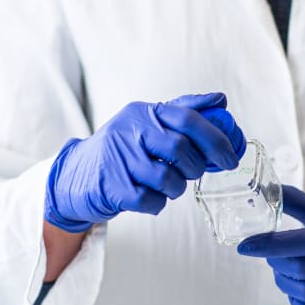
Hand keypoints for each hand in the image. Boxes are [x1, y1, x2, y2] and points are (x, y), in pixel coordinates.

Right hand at [45, 93, 245, 231]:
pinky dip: (157, 203)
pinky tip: (148, 197)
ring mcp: (119, 160)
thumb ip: (183, 111)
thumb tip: (219, 101)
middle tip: (192, 173)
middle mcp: (129, 131)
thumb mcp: (146, 124)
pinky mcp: (112, 188)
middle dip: (195, 166)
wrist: (74, 176)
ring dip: (175, 188)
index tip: (230, 157)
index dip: (215, 139)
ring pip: (168, 178)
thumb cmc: (120, 151)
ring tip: (167, 185)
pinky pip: (150, 201)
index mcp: (142, 113)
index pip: (187, 118)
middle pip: (180, 148)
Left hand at [238, 186, 304, 304]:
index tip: (244, 246)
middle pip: (300, 269)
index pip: (303, 241)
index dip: (270, 244)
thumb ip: (299, 203)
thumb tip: (266, 188)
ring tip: (287, 274)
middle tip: (273, 257)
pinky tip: (299, 295)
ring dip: (286, 284)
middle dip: (277, 263)